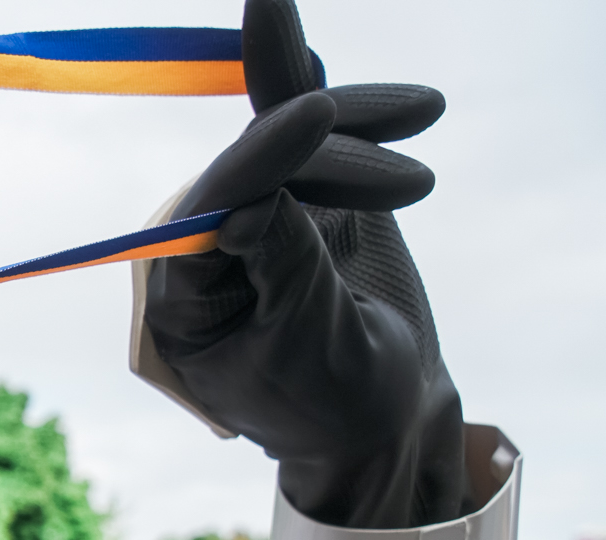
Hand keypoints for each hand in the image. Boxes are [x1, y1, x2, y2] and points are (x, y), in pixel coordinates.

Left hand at [146, 0, 468, 529]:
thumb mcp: (308, 347)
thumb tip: (248, 204)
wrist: (382, 414)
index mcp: (180, 300)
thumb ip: (284, 271)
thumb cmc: (331, 400)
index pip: (209, 214)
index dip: (258, 159)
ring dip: (359, 124)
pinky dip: (333, 103)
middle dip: (334, 155)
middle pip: (253, 167)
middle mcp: (204, 249)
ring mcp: (252, 217)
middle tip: (414, 188)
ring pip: (288, 142)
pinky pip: (305, 139)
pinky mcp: (299, 198)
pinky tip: (322, 59)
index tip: (316, 113)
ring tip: (425, 111)